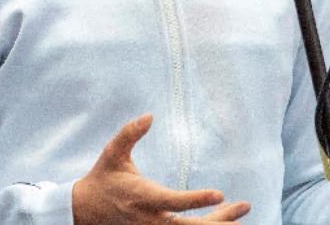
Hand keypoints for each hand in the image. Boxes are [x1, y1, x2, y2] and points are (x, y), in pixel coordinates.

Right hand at [73, 114, 250, 224]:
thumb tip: (149, 116)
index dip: (196, 199)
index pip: (174, 201)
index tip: (220, 194)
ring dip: (218, 224)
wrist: (86, 211)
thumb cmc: (103, 179)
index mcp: (142, 197)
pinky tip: (224, 218)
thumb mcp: (112, 153)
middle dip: (219, 220)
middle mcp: (151, 218)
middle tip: (244, 206)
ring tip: (242, 211)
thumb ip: (129, 134)